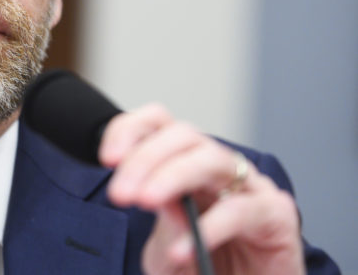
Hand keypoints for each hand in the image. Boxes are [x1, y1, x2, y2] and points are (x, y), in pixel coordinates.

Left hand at [99, 104, 304, 274]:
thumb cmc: (209, 271)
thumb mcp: (168, 250)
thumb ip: (162, 222)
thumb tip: (152, 193)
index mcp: (186, 166)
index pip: (159, 124)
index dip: (130, 131)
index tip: (107, 159)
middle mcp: (218, 168)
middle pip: (182, 135)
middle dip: (145, 158)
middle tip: (121, 193)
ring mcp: (250, 187)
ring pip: (211, 159)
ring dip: (172, 176)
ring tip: (146, 201)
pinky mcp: (276, 216)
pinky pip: (240, 209)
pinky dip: (208, 227)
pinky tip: (183, 250)